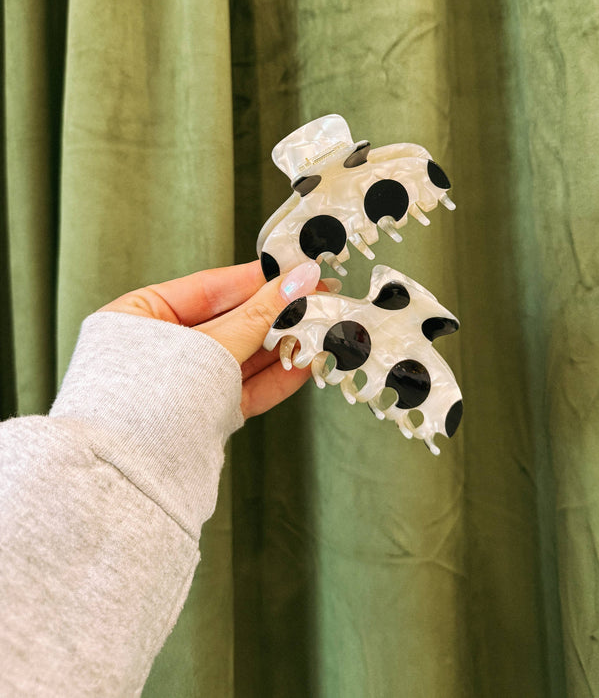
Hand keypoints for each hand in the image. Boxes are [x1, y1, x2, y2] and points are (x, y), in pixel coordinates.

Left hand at [98, 259, 324, 418]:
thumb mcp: (207, 347)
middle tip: (319, 300)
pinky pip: (243, 389)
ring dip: (283, 346)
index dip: (258, 278)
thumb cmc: (144, 403)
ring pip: (241, 357)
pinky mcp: (203, 417)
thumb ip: (258, 315)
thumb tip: (298, 279)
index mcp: (140, 316)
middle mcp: (159, 348)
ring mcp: (182, 384)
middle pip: (230, 322)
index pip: (210, 287)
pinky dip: (275, 377)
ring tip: (321, 331)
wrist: (123, 481)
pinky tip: (305, 363)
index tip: (298, 270)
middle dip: (277, 314)